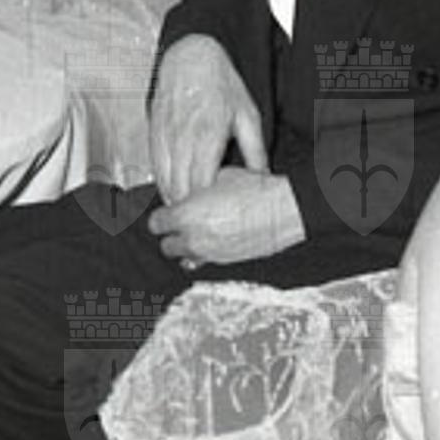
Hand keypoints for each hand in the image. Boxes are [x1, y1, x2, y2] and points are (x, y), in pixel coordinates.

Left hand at [148, 169, 303, 268]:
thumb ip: (193, 188)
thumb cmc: (254, 190)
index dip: (162, 216)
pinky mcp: (227, 263)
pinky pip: (204, 262)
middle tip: (179, 224)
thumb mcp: (216, 177)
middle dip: (171, 235)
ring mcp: (210, 254)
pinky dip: (204, 253)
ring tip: (197, 232)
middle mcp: (194, 239)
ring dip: (186, 246)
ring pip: (184, 258)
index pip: (155, 224)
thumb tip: (187, 192)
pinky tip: (214, 239)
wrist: (284, 209)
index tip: (167, 211)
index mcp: (186, 215)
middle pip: (166, 246)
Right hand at [150, 34, 267, 204]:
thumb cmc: (221, 84)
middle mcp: (182, 137)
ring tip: (188, 212)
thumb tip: (262, 178)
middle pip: (180, 186)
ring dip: (174, 198)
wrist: (191, 56)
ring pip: (164, 179)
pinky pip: (155, 165)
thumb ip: (255, 151)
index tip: (216, 217)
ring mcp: (165, 134)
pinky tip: (173, 190)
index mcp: (209, 135)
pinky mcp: (153, 131)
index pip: (202, 183)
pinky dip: (162, 181)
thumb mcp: (248, 115)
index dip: (207, 206)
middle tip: (201, 222)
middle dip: (189, 209)